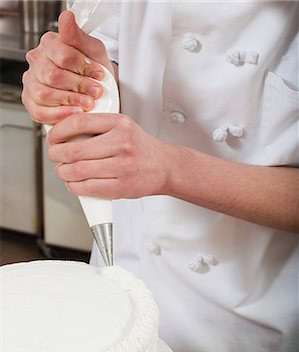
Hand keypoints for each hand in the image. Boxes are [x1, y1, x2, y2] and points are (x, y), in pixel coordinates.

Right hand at [22, 11, 114, 124]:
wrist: (98, 89)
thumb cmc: (94, 70)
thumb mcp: (94, 51)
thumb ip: (79, 36)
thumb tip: (66, 18)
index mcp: (50, 44)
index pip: (61, 54)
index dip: (83, 67)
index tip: (98, 74)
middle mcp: (37, 62)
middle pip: (52, 76)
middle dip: (78, 86)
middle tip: (95, 92)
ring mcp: (31, 82)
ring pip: (44, 94)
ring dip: (70, 100)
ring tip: (87, 103)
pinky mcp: (31, 102)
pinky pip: (40, 112)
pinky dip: (60, 114)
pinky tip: (75, 112)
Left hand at [47, 113, 173, 198]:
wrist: (164, 167)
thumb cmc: (139, 148)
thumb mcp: (122, 127)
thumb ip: (97, 126)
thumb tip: (63, 133)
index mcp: (120, 124)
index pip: (79, 123)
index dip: (59, 131)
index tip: (53, 137)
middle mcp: (122, 144)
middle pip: (75, 150)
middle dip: (56, 154)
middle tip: (55, 155)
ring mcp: (122, 167)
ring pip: (78, 171)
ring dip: (63, 172)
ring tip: (63, 170)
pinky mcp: (121, 187)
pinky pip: (88, 188)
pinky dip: (74, 187)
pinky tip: (74, 183)